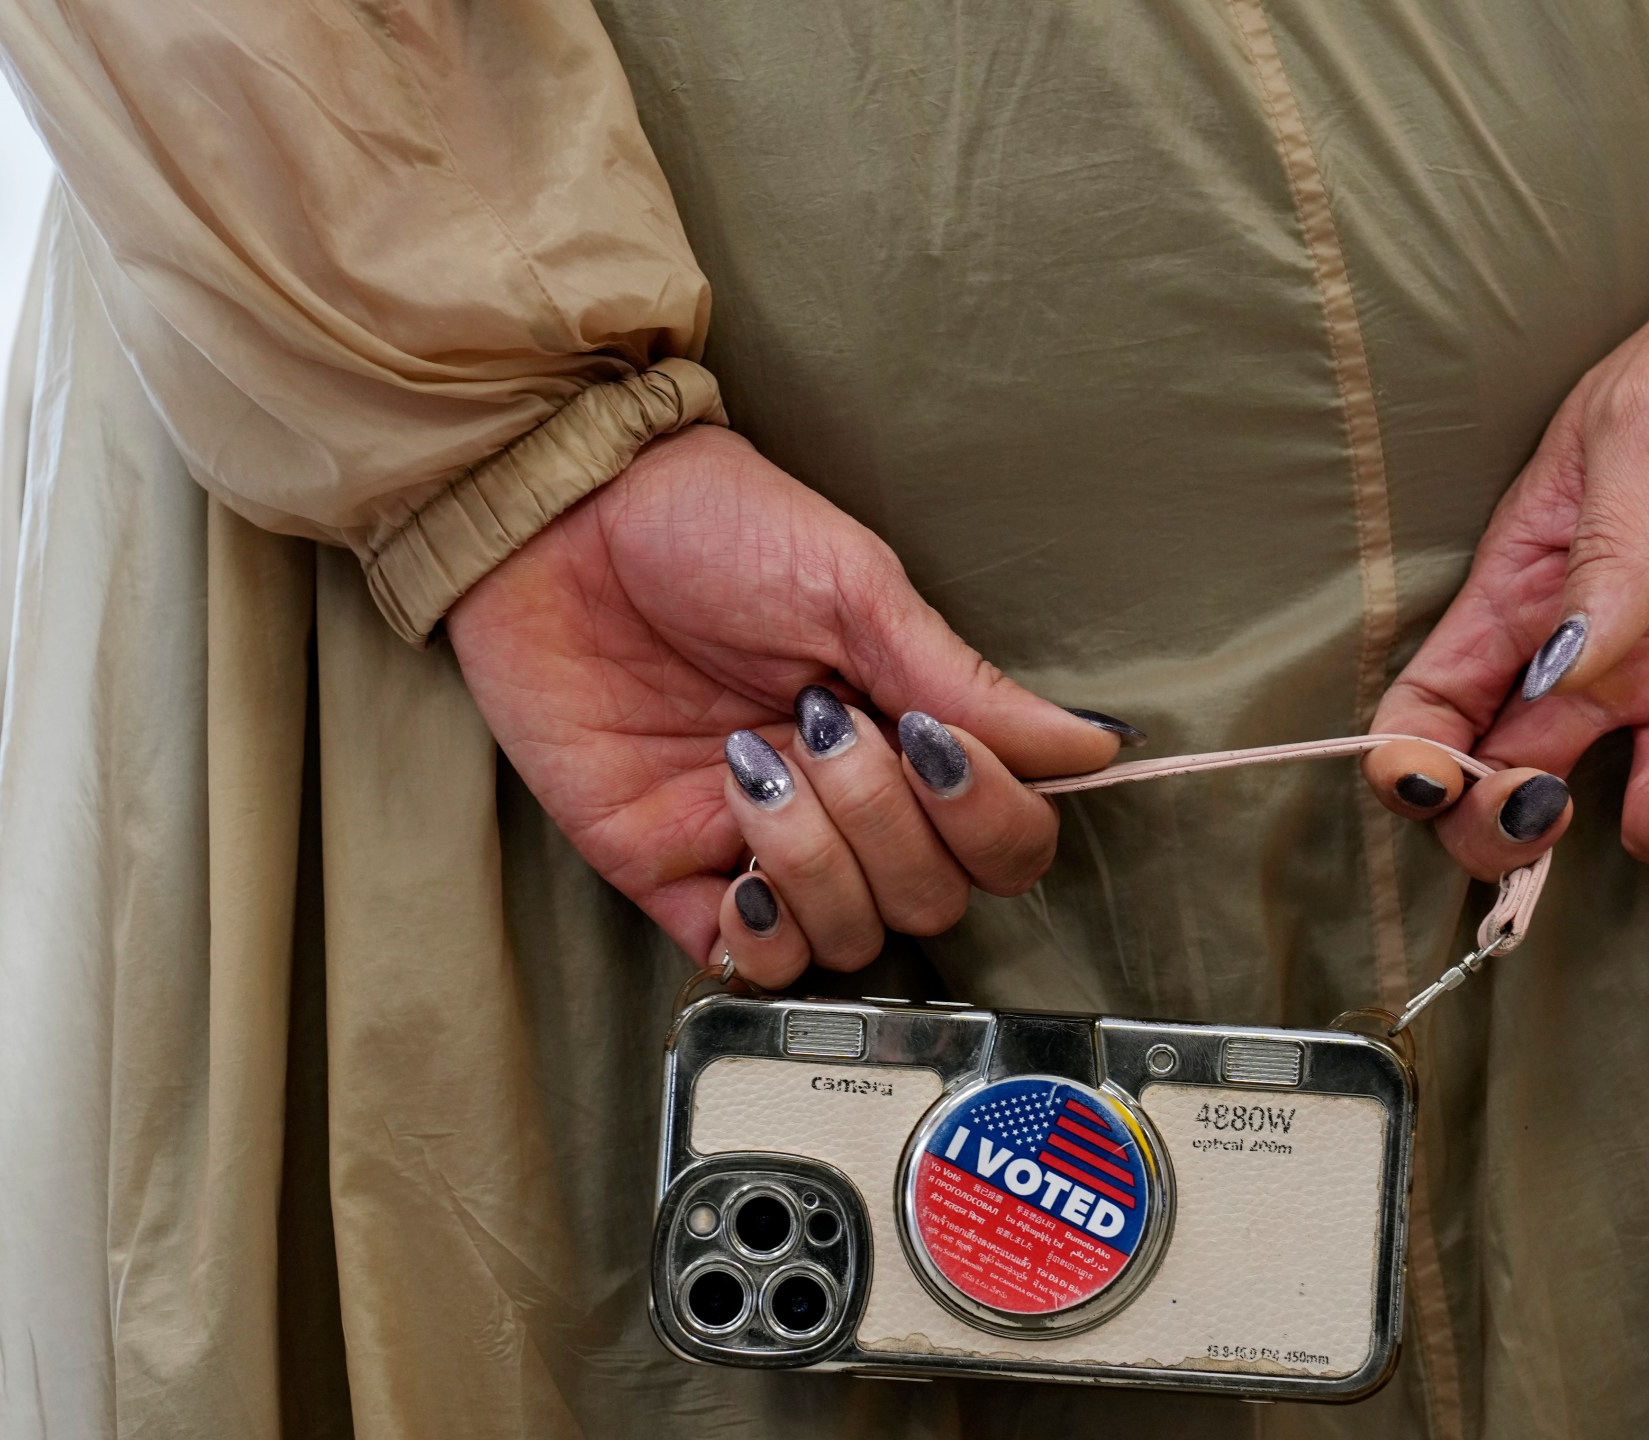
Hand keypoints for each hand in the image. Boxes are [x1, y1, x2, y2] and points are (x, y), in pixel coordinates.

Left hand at [447, 425, 1132, 981]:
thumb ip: (966, 682)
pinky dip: (761, 932)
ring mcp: (764, 844)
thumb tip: (1092, 748)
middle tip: (819, 728)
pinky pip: (750, 965)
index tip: (933, 739)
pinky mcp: (670, 874)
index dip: (988, 816)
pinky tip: (735, 861)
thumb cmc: (709, 524)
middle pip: (936, 897)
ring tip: (753, 769)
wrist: (556, 518)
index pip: (1006, 838)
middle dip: (885, 822)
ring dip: (816, 862)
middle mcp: (851, 801)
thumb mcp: (854, 585)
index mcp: (911, 729)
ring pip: (853, 935)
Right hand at [1364, 10, 1648, 875]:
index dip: (1414, 768)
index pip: (1439, 705)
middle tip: (1552, 804)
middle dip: (1509, 837)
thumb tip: (1564, 675)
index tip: (1433, 783)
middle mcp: (1614, 660)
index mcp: (1539, 589)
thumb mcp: (1646, 422)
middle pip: (1520, 796)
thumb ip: (1606, 551)